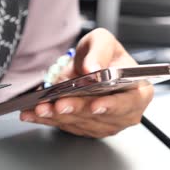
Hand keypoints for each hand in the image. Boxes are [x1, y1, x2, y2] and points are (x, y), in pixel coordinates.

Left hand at [20, 28, 153, 137]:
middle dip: (74, 110)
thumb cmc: (101, 55)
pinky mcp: (84, 128)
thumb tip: (93, 68)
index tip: (94, 105)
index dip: (110, 106)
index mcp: (137, 92)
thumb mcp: (102, 41)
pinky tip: (32, 114)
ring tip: (39, 108)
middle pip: (97, 116)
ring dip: (56, 116)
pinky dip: (45, 119)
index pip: (127, 103)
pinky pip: (63, 125)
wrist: (87, 66)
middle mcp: (123, 112)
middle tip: (58, 104)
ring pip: (78, 123)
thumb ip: (100, 52)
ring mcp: (104, 123)